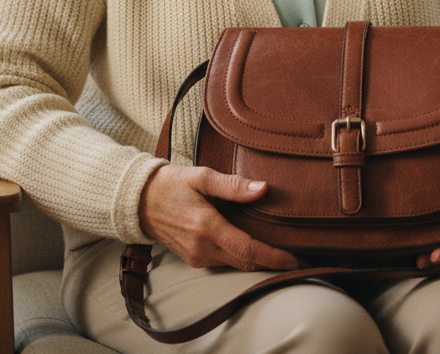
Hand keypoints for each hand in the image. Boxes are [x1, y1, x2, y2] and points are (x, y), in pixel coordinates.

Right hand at [138, 164, 299, 271]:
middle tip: (298, 257)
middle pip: (245, 262)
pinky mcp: (194, 259)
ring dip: (258, 260)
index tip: (295, 258)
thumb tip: (263, 189)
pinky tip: (254, 246)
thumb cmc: (172, 184)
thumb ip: (233, 185)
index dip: (273, 257)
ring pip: (235, 264)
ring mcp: (197, 257)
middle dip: (272, 263)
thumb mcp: (202, 176)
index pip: (247, 250)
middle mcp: (202, 248)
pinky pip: (225, 261)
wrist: (140, 201)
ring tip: (282, 250)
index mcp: (207, 227)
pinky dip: (242, 256)